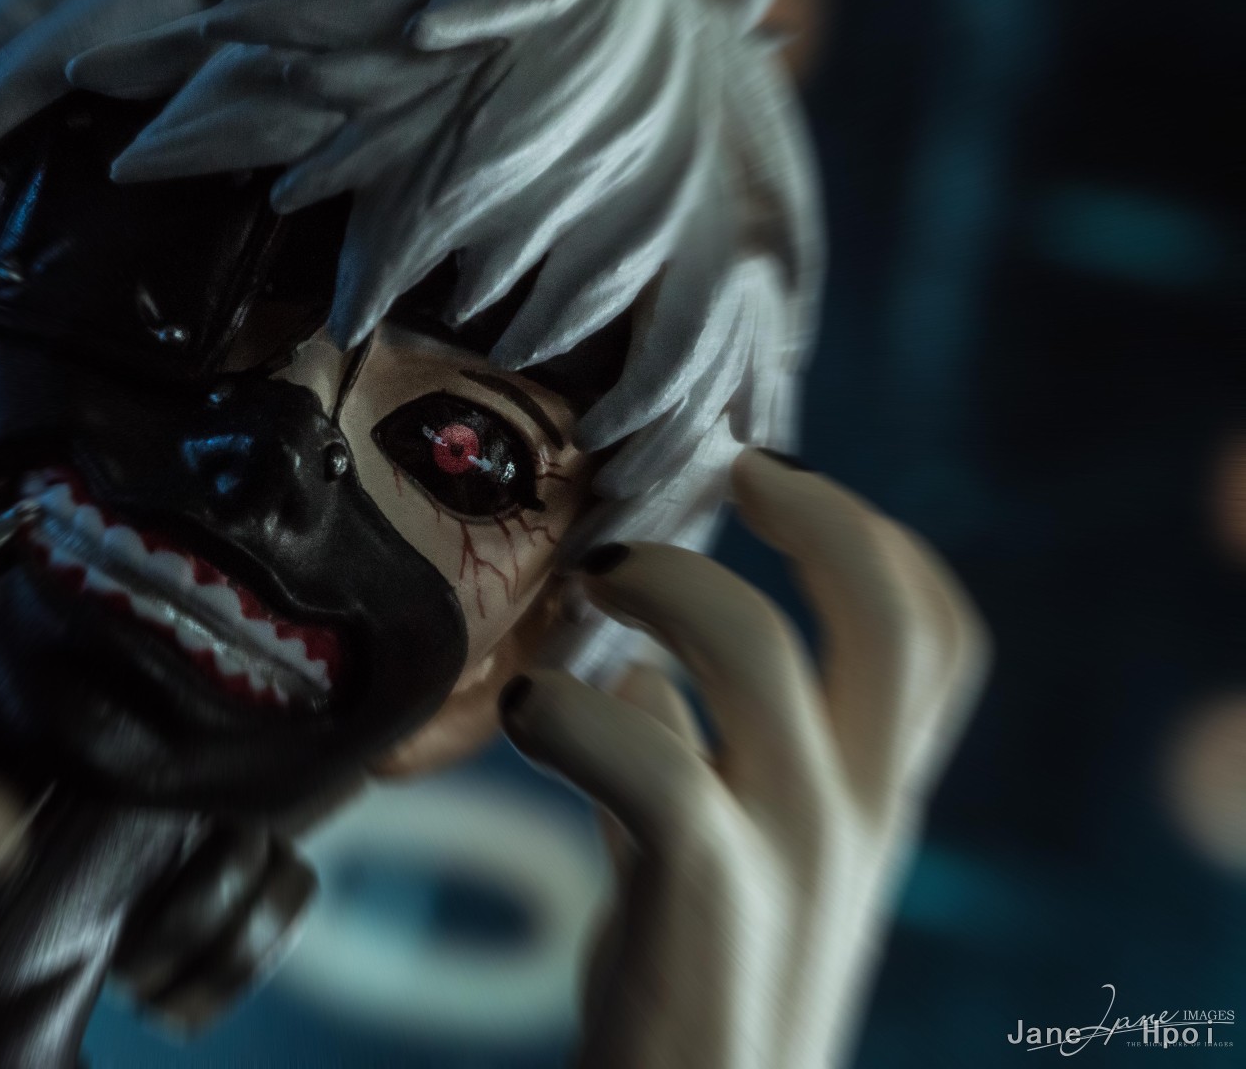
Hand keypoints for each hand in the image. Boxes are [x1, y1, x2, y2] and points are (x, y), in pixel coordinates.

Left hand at [499, 449, 987, 1068]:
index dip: (871, 535)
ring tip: (586, 581)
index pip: (938, 636)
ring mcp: (794, 854)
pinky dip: (573, 709)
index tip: (776, 482)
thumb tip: (635, 670)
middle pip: (891, 616)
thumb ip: (693, 757)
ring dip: (665, 586)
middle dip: (814, 515)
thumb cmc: (697, 983)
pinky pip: (652, 757)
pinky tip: (526, 707)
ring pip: (757, 654)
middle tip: (713, 480)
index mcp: (874, 799)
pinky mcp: (705, 895)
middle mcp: (860, 816)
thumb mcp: (724, 856)